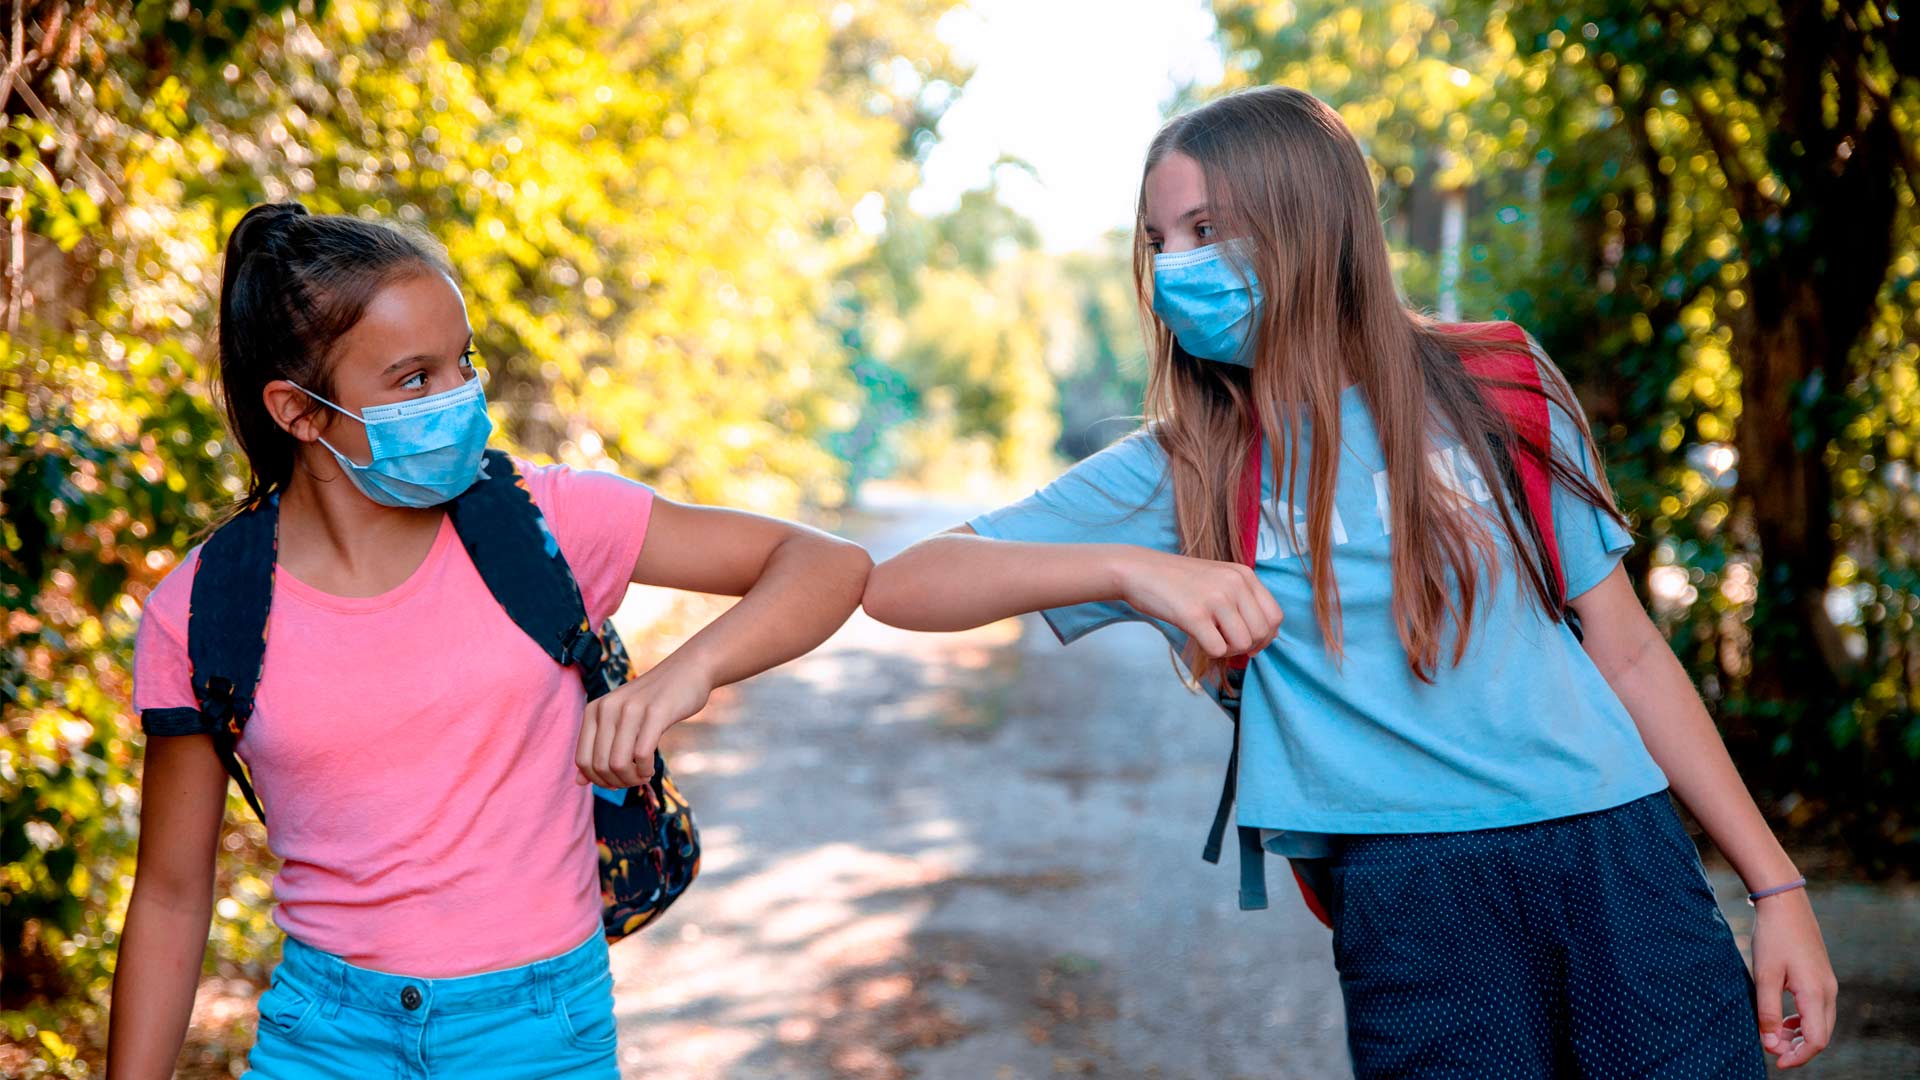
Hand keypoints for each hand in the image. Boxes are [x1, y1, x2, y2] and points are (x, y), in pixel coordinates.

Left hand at [574, 653, 713, 788]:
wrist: (688, 669)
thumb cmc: (653, 701)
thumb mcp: (619, 720)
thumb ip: (598, 748)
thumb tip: (578, 782)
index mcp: (594, 709)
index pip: (582, 760)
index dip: (598, 780)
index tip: (617, 782)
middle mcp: (608, 707)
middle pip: (600, 765)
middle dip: (617, 782)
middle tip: (634, 780)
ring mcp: (631, 709)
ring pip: (619, 763)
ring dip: (632, 779)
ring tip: (643, 776)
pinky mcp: (656, 713)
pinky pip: (642, 755)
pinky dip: (645, 770)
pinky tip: (651, 769)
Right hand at [1113, 547, 1281, 659]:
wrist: (1138, 570)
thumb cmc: (1177, 580)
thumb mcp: (1218, 579)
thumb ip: (1242, 600)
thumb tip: (1261, 641)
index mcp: (1244, 574)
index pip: (1275, 616)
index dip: (1265, 636)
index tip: (1246, 641)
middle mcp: (1234, 583)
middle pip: (1262, 633)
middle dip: (1246, 646)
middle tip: (1225, 642)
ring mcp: (1215, 598)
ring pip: (1243, 644)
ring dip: (1228, 650)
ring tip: (1210, 638)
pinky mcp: (1194, 614)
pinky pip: (1218, 649)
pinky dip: (1210, 652)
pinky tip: (1198, 638)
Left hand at [1751, 887, 1836, 1067]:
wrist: (1784, 904)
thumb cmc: (1773, 938)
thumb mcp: (1764, 976)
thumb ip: (1768, 1011)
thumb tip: (1769, 1043)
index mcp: (1816, 994)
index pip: (1816, 1040)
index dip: (1798, 1056)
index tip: (1775, 1061)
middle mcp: (1828, 992)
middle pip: (1820, 1035)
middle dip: (1797, 1048)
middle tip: (1770, 1050)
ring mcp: (1827, 984)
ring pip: (1819, 1023)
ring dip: (1798, 1035)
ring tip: (1772, 1036)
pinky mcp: (1820, 977)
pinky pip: (1817, 1010)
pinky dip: (1801, 1021)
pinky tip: (1782, 1020)